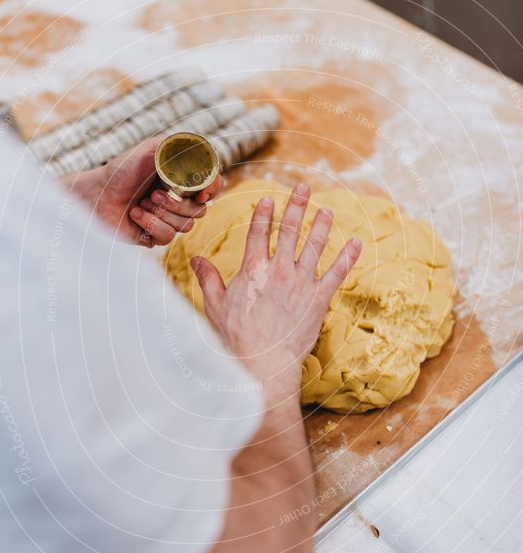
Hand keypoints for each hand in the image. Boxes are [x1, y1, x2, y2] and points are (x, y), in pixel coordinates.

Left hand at [63, 136, 222, 245]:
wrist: (97, 194)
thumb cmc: (121, 170)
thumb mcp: (149, 150)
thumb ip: (174, 147)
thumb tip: (199, 152)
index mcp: (184, 180)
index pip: (213, 186)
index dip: (213, 189)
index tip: (202, 192)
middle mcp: (180, 201)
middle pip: (201, 210)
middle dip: (177, 204)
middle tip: (153, 194)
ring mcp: (170, 220)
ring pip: (186, 226)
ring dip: (161, 213)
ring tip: (142, 202)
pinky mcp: (157, 237)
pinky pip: (168, 237)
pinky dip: (150, 224)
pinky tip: (135, 214)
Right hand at [191, 182, 361, 398]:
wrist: (263, 363)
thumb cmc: (236, 337)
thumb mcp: (215, 306)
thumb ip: (208, 278)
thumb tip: (196, 259)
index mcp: (253, 270)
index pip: (258, 233)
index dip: (263, 213)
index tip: (268, 198)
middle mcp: (279, 270)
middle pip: (289, 231)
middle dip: (296, 207)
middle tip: (303, 188)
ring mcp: (301, 283)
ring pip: (314, 246)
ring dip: (321, 226)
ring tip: (327, 210)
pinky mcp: (318, 299)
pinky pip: (337, 273)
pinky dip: (347, 258)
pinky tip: (356, 244)